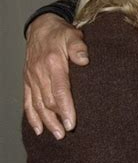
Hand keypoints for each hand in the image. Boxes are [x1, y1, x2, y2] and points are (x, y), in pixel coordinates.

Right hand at [24, 13, 88, 137]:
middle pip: (48, 101)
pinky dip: (32, 116)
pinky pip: (28, 101)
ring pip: (38, 105)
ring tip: (57, 135)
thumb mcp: (72, 35)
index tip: (71, 122)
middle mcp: (40, 73)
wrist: (41, 27)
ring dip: (47, 121)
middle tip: (67, 132)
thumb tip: (84, 60)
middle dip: (57, 119)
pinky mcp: (27, 81)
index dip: (65, 108)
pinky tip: (38, 129)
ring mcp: (32, 78)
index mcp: (53, 63)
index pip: (60, 90)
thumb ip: (79, 47)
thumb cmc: (61, 34)